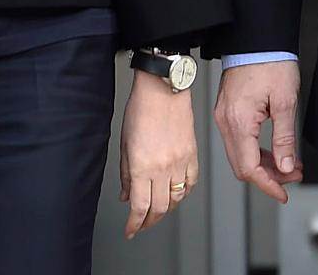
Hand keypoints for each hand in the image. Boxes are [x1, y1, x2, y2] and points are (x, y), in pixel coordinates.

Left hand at [119, 70, 199, 238]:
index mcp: (143, 166)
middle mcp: (163, 168)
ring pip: (177, 199)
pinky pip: (191, 183)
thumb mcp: (125, 142)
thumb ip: (126, 173)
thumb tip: (126, 195)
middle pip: (159, 209)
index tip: (130, 230)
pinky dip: (184, 193)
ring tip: (158, 210)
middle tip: (142, 223)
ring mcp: (180, 162)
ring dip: (166, 210)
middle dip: (149, 221)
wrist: (164, 88)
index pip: (139, 207)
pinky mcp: (192, 154)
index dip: (134, 224)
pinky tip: (177, 193)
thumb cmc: (142, 108)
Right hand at [214, 61, 303, 202]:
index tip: (284, 193)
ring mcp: (224, 115)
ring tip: (288, 163)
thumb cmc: (270, 60)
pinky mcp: (227, 109)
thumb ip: (285, 138)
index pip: (249, 168)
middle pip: (242, 165)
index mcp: (238, 121)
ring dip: (263, 164)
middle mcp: (225, 120)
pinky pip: (238, 140)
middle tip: (292, 176)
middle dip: (268, 176)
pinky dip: (255, 149)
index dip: (268, 185)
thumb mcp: (285, 102)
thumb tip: (284, 167)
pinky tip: (274, 149)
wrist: (257, 37)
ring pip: (240, 154)